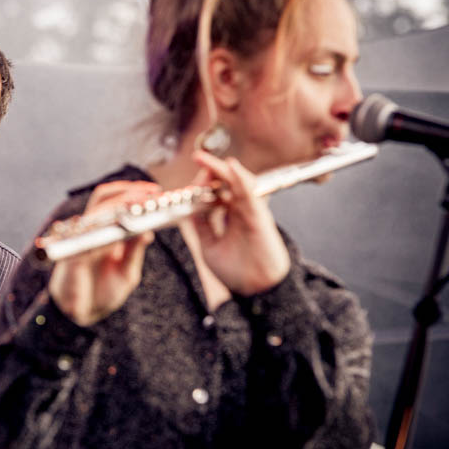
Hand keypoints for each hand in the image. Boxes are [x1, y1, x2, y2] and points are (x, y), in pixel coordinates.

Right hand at [48, 181, 157, 325]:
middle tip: (150, 191)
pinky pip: (88, 236)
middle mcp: (92, 231)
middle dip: (128, 190)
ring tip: (139, 201)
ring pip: (96, 209)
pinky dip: (107, 230)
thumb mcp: (126, 273)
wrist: (80, 316)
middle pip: (104, 196)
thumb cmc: (102, 293)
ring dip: (118, 202)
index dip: (134, 192)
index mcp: (105, 233)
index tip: (155, 190)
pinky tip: (123, 228)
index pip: (116, 202)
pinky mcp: (72, 254)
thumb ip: (134, 253)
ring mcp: (81, 239)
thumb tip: (148, 231)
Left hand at [191, 151, 289, 295]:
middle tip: (197, 156)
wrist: (256, 291)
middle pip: (226, 182)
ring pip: (237, 183)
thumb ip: (201, 226)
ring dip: (222, 169)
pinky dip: (241, 179)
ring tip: (205, 159)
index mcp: (229, 216)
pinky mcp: (259, 217)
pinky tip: (231, 167)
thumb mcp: (209, 246)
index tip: (189, 182)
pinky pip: (250, 194)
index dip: (203, 183)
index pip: (216, 192)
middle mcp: (240, 210)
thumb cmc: (236, 271)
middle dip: (211, 169)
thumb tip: (188, 208)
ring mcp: (250, 212)